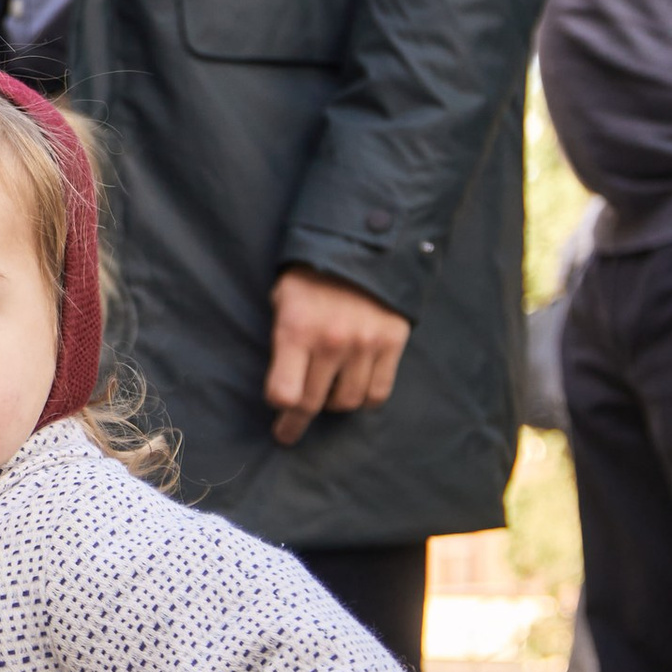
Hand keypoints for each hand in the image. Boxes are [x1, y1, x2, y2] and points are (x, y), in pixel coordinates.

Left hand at [264, 267, 411, 446]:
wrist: (365, 242)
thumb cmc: (313, 273)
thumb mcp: (283, 297)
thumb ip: (282, 338)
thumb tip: (282, 383)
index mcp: (296, 329)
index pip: (284, 394)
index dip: (280, 408)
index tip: (278, 417)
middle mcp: (331, 341)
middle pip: (313, 404)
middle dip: (298, 421)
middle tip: (290, 429)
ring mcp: (365, 343)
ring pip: (347, 402)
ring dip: (334, 404)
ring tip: (327, 394)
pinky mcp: (392, 342)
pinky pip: (378, 392)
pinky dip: (366, 398)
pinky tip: (356, 390)